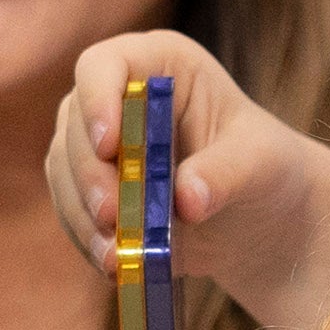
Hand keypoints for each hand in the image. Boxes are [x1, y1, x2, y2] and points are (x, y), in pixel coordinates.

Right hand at [47, 30, 329, 329]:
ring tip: (115, 254)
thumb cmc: (265, 166)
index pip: (104, 65)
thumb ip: (226, 174)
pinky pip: (72, 212)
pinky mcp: (90, 190)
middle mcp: (117, 98)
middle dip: (89, 174)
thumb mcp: (261, 163)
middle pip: (75, 125)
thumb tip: (187, 201)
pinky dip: (89, 239)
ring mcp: (97, 144)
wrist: (256, 215)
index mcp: (160, 65)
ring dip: (83, 214)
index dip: (97, 99)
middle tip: (111, 216)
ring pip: (65, 172)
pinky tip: (115, 264)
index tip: (110, 144)